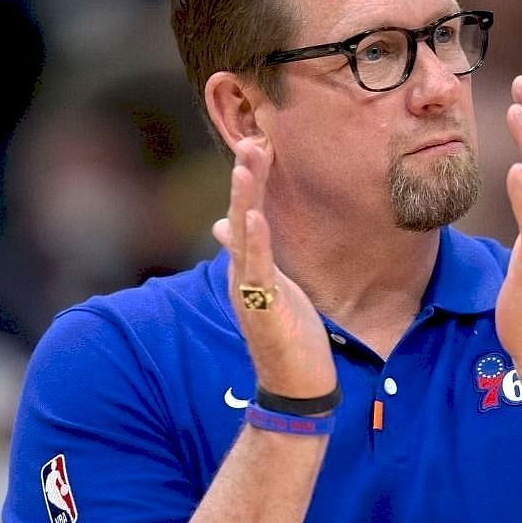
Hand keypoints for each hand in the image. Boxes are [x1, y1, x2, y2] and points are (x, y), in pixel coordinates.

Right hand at [209, 140, 336, 398]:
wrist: (296, 384)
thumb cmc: (288, 336)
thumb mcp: (270, 287)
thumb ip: (252, 254)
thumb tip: (225, 225)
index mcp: (249, 265)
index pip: (247, 211)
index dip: (251, 178)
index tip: (257, 142)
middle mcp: (244, 272)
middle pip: (241, 214)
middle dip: (247, 177)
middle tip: (251, 138)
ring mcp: (250, 288)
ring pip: (244, 235)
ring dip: (244, 199)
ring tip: (245, 164)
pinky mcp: (263, 306)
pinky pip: (256, 268)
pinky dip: (254, 241)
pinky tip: (253, 216)